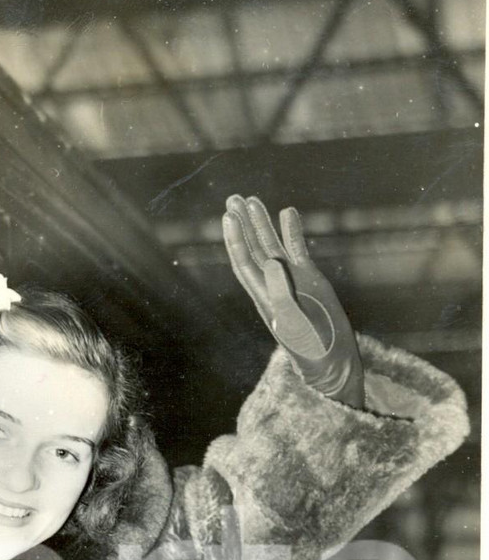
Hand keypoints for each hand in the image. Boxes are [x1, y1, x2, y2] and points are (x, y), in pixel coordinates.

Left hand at [222, 195, 363, 406]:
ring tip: (252, 200)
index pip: (244, 262)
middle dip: (243, 224)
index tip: (227, 217)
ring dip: (262, 223)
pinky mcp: (310, 278)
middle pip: (253, 248)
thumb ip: (281, 293)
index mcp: (263, 295)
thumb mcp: (292, 322)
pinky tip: (288, 212)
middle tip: (232, 199)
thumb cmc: (308, 348)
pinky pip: (298, 249)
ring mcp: (292, 279)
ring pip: (273, 245)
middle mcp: (273, 284)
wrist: (330, 360)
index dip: (235, 239)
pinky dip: (293, 231)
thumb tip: (271, 262)